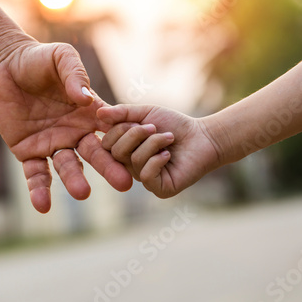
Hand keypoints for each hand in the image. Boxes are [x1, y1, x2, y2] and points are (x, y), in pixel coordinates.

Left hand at [0, 41, 131, 212]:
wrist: (3, 67)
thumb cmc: (38, 59)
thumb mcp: (61, 57)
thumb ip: (75, 75)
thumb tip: (86, 99)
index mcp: (89, 113)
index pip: (112, 130)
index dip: (126, 142)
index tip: (141, 154)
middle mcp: (75, 132)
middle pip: (96, 154)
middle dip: (110, 168)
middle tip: (125, 184)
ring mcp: (53, 144)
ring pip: (68, 167)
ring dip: (75, 180)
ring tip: (83, 193)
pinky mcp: (28, 152)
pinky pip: (36, 174)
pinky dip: (39, 189)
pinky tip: (43, 206)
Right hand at [98, 105, 219, 197]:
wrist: (202, 137)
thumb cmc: (174, 125)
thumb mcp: (146, 113)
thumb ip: (123, 113)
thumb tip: (99, 113)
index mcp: (125, 149)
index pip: (106, 144)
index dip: (118, 129)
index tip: (137, 121)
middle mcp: (130, 166)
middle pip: (116, 153)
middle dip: (134, 135)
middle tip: (153, 127)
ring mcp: (144, 178)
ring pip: (133, 161)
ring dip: (153, 143)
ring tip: (169, 138)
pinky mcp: (159, 188)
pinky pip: (147, 175)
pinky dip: (158, 160)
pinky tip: (169, 155)